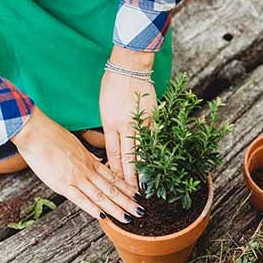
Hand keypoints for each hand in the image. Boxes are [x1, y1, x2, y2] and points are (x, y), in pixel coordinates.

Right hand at [11, 107, 141, 222]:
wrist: (35, 132)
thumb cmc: (51, 136)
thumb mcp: (75, 145)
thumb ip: (86, 156)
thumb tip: (96, 161)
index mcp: (90, 160)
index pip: (113, 176)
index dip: (127, 187)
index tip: (138, 195)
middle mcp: (87, 170)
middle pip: (112, 188)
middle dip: (127, 201)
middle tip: (142, 210)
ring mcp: (76, 177)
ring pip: (101, 195)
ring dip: (116, 208)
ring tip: (129, 217)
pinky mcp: (62, 184)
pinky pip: (81, 199)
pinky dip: (93, 209)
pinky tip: (104, 217)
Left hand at [100, 46, 156, 187]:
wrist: (130, 66)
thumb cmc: (112, 84)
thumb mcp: (104, 109)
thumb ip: (110, 128)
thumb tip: (113, 146)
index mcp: (111, 123)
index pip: (114, 154)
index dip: (116, 172)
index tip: (118, 187)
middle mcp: (127, 125)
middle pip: (129, 157)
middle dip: (131, 178)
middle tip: (135, 196)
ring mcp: (143, 121)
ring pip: (144, 150)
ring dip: (146, 169)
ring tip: (147, 185)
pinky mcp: (155, 116)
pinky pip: (154, 138)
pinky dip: (155, 152)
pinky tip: (157, 162)